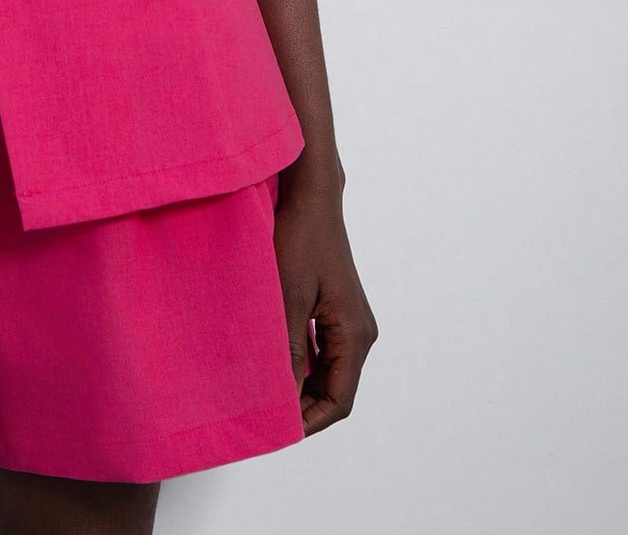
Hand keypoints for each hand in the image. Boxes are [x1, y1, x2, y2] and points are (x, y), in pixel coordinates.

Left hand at [273, 180, 377, 434]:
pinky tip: (276, 361)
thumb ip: (290, 348)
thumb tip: (285, 395)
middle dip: (305, 406)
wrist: (311, 198)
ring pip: (329, 370)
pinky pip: (323, 349)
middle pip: (336, 388)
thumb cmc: (300, 240)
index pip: (339, 398)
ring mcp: (350, 320)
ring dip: (302, 385)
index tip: (280, 429)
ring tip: (268, 393)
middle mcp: (360, 332)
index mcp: (355, 334)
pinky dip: (303, 362)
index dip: (311, 420)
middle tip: (268, 416)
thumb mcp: (290, 297)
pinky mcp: (337, 309)